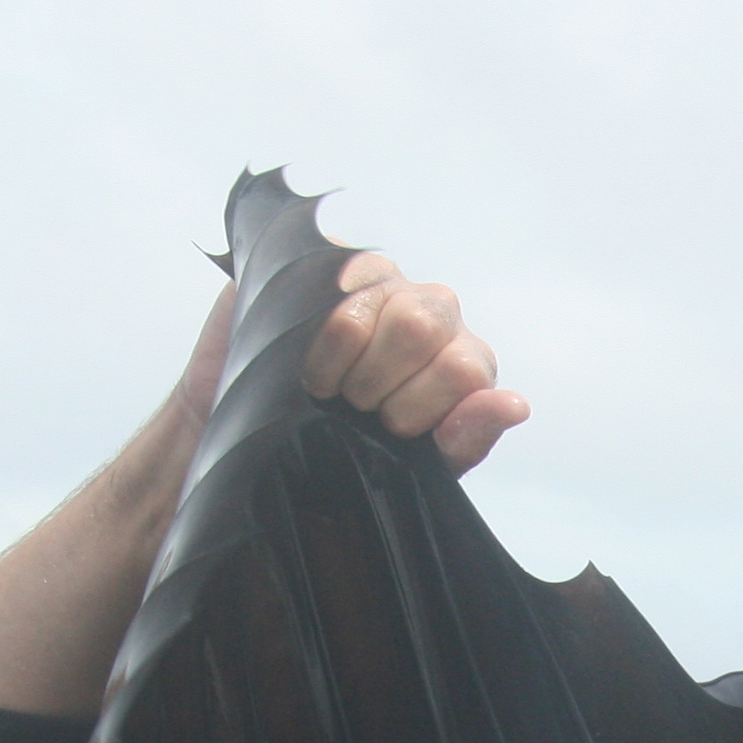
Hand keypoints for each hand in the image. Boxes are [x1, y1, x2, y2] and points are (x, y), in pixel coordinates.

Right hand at [0, 251, 527, 716]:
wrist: (227, 466)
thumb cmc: (321, 471)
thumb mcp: (402, 473)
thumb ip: (460, 440)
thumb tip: (515, 404)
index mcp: (447, 368)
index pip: (472, 364)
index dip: (429, 402)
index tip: (388, 433)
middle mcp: (416, 320)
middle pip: (437, 318)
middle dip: (392, 376)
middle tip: (352, 408)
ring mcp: (368, 287)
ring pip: (394, 294)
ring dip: (354, 351)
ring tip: (322, 387)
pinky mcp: (316, 269)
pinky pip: (347, 270)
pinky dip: (328, 321)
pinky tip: (307, 357)